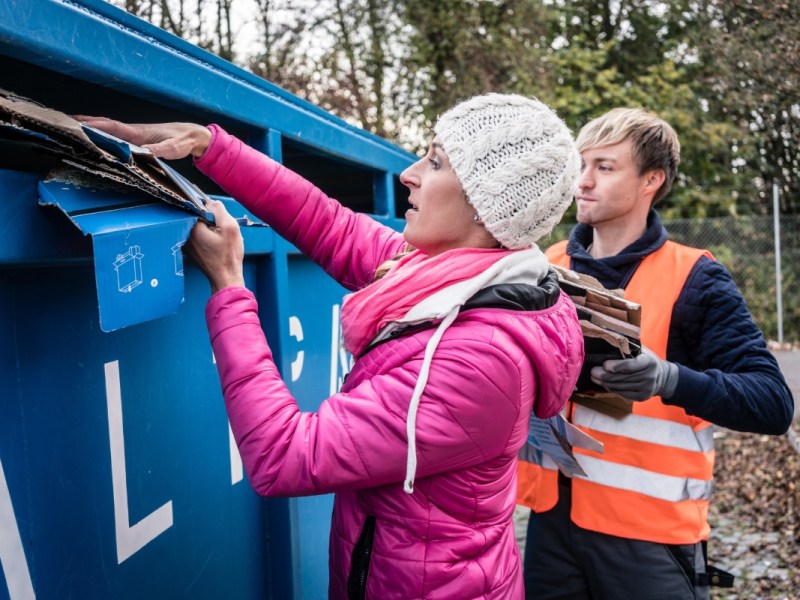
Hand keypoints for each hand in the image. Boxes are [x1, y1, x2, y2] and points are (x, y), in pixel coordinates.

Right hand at [72, 116, 211, 158]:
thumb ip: (158, 150)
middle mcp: (134, 131)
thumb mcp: (173, 148)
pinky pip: (118, 136)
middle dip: (86, 124)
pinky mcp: (140, 139)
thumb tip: (142, 153)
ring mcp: (136, 135)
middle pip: (105, 126)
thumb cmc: (184, 140)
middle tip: (65, 124)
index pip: (112, 126)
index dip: (94, 125)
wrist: (193, 136)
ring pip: (110, 130)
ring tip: (75, 130)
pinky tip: (99, 140)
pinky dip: (105, 135)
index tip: (76, 124)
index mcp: (139, 132)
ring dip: (93, 128)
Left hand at [184, 199, 245, 293]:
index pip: (195, 206)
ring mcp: (186, 244)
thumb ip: (218, 209)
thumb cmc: (229, 255)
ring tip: (219, 238)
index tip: (217, 217)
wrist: (226, 278)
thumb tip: (210, 202)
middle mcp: (185, 235)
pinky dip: (206, 236)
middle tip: (220, 229)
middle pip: (196, 216)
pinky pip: (197, 236)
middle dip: (209, 219)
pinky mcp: (190, 250)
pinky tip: (216, 244)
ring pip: (197, 226)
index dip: (209, 209)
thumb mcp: (230, 227)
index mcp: (192, 227)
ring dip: (208, 228)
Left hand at [590, 347, 678, 400]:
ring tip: (595, 377)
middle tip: (593, 371)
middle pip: (622, 377)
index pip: (631, 365)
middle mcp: (649, 376)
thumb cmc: (646, 359)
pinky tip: (604, 384)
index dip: (617, 366)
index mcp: (649, 362)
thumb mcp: (642, 350)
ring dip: (605, 382)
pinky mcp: (641, 397)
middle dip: (605, 375)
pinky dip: (611, 389)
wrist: (662, 377)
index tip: (605, 364)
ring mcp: (646, 389)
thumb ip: (628, 346)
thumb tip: (608, 337)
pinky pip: (622, 393)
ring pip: (620, 387)